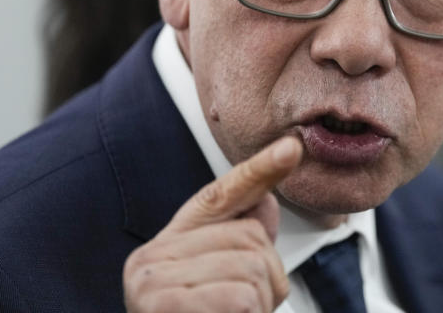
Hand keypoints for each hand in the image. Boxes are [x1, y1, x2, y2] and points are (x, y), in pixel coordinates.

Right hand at [123, 136, 302, 311]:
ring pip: (251, 272)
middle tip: (246, 312)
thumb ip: (241, 239)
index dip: (259, 170)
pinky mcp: (160, 308)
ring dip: (260, 306)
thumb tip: (271, 184)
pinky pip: (239, 298)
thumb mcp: (222, 283)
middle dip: (267, 282)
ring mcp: (150, 287)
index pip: (219, 195)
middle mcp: (149, 260)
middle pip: (250, 241)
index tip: (293, 147)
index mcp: (166, 245)